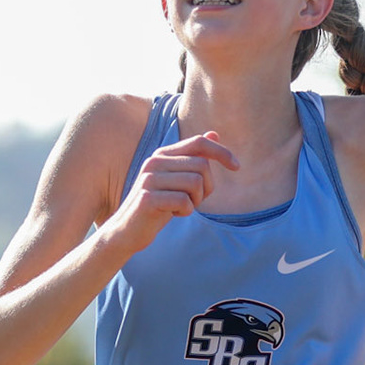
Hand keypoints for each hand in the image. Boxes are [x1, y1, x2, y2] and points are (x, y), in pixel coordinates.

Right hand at [105, 132, 238, 254]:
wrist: (127, 231)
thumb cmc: (158, 205)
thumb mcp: (177, 179)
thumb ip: (193, 158)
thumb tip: (214, 134)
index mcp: (162, 154)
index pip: (198, 142)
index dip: (221, 152)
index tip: (237, 166)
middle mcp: (154, 162)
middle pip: (202, 166)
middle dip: (207, 187)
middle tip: (195, 200)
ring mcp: (149, 180)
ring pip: (195, 183)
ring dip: (196, 201)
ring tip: (181, 207)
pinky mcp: (147, 198)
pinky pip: (184, 201)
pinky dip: (186, 211)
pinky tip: (173, 214)